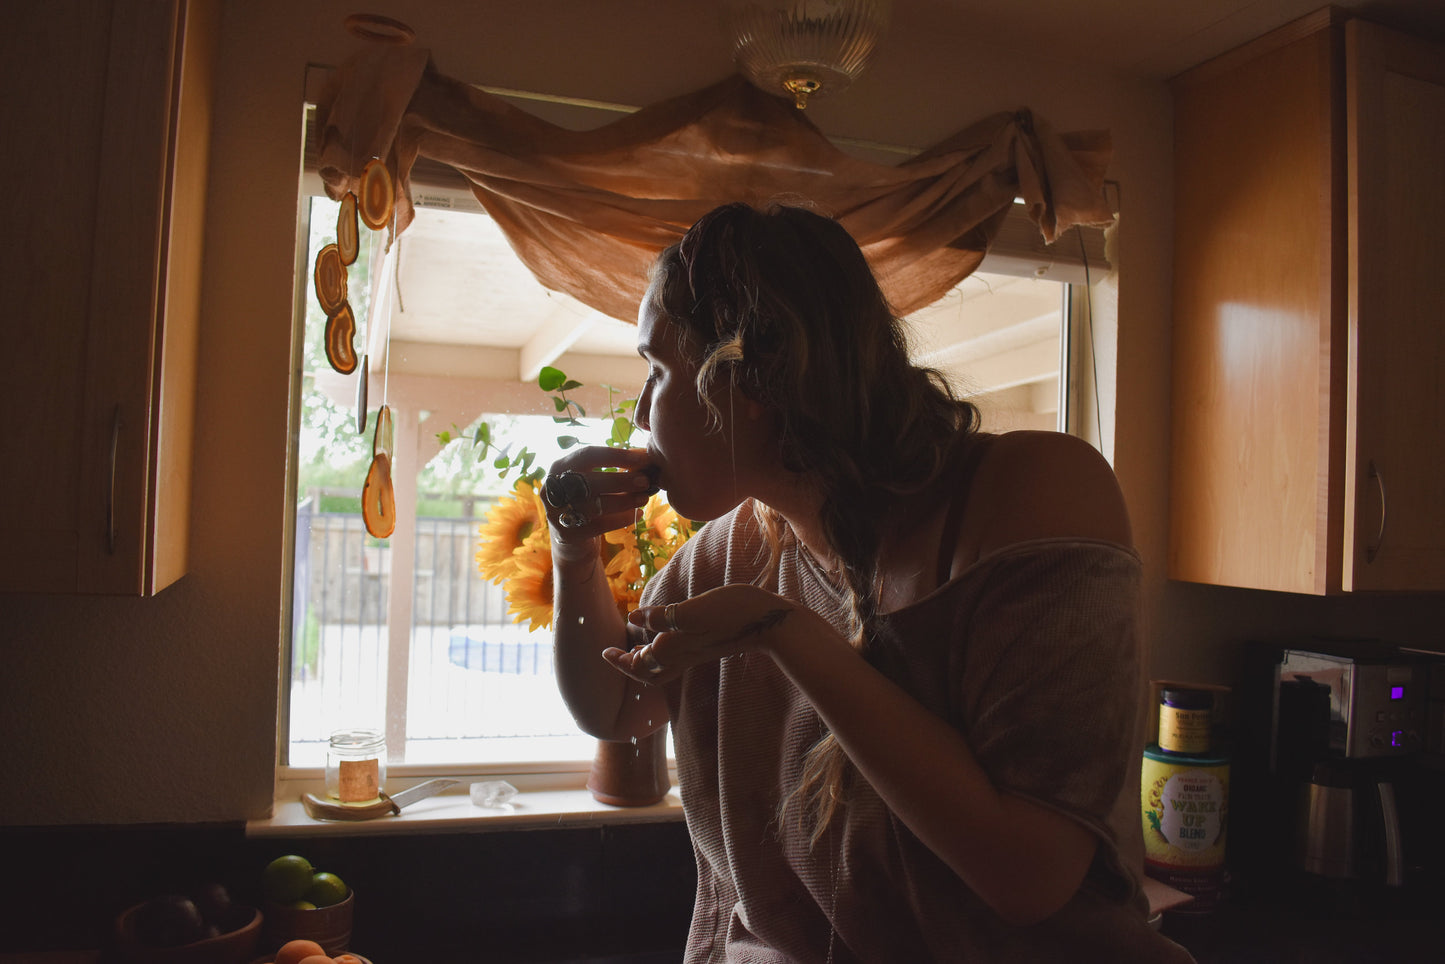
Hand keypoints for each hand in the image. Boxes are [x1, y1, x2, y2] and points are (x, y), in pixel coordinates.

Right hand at [543, 447, 657, 560]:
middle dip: (622, 480)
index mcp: (560, 467)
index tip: (642, 458)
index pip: (588, 455)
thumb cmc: (588, 500)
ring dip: (625, 500)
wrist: (571, 538)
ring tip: (644, 498)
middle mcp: (553, 488)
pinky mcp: (568, 535)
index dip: (616, 455)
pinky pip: (600, 525)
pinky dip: (622, 519)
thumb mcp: (594, 480)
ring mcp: (558, 513)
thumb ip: (616, 468)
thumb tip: (647, 458)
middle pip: (590, 480)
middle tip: (645, 481)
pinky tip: (637, 514)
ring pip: (596, 504)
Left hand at [604, 585, 823, 682]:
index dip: (620, 660)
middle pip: (649, 671)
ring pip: (663, 665)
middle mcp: (683, 654)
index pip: (639, 665)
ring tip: (635, 647)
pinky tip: (666, 634)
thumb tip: (633, 618)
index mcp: (675, 649)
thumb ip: (662, 617)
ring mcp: (697, 651)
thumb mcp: (692, 612)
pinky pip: (677, 656)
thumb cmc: (731, 612)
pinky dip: (663, 650)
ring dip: (645, 659)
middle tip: (615, 652)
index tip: (605, 651)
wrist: (768, 621)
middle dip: (629, 664)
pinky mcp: (708, 644)